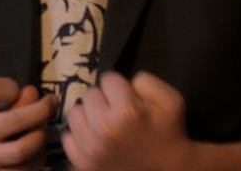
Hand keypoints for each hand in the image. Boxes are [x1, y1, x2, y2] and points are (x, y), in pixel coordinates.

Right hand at [0, 77, 52, 169]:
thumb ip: (9, 94)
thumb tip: (35, 95)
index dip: (11, 87)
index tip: (19, 89)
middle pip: (15, 121)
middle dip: (41, 110)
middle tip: (51, 103)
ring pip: (23, 149)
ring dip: (40, 136)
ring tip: (41, 128)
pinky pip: (24, 168)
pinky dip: (37, 156)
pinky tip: (36, 148)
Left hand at [61, 70, 195, 169]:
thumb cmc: (169, 132)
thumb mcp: (171, 99)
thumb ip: (146, 81)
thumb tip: (124, 81)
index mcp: (127, 111)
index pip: (107, 79)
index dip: (119, 86)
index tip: (127, 98)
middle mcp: (104, 129)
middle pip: (89, 94)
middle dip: (103, 98)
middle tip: (116, 111)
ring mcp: (90, 149)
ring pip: (75, 113)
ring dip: (89, 115)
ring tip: (104, 124)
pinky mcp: (82, 164)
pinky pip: (68, 137)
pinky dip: (80, 135)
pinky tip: (96, 139)